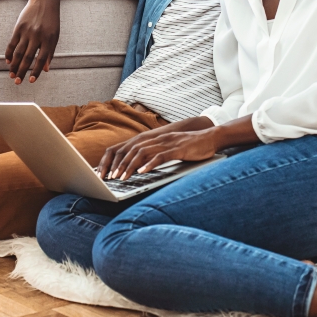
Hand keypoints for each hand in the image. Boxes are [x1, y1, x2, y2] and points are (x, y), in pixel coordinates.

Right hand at [5, 0, 59, 83]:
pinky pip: (12, 43)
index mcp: (49, 40)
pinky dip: (9, 53)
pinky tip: (8, 61)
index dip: (36, 72)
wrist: (44, 0)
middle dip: (22, 72)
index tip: (31, 81)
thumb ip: (50, 53)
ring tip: (11, 75)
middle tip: (17, 82)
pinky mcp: (18, 27)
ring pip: (18, 52)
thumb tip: (45, 69)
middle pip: (27, 58)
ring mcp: (27, 32)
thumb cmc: (51, 21)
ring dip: (14, 65)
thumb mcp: (55, 36)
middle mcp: (37, 36)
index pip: (41, 60)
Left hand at [99, 128, 220, 179]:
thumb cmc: (190, 147)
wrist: (211, 138)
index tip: (106, 172)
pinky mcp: (177, 149)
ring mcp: (167, 143)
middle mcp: (157, 138)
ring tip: (122, 177)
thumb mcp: (169, 150)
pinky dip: (149, 164)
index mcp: (153, 139)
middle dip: (118, 164)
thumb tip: (140, 167)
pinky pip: (160, 156)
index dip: (115, 158)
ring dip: (130, 166)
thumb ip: (155, 155)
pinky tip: (142, 173)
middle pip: (131, 149)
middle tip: (110, 177)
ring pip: (142, 153)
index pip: (128, 147)